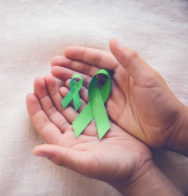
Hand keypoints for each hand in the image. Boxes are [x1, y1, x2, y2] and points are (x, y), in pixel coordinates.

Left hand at [26, 75, 151, 187]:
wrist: (137, 166)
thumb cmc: (111, 168)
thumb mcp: (85, 163)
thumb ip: (61, 156)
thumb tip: (36, 151)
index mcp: (64, 143)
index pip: (44, 124)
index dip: (35, 110)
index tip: (29, 94)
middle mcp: (71, 133)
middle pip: (53, 111)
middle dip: (45, 94)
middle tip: (40, 78)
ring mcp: (84, 124)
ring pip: (66, 104)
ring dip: (58, 90)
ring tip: (51, 76)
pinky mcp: (97, 118)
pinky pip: (83, 102)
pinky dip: (76, 92)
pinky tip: (70, 81)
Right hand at [51, 38, 187, 150]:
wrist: (167, 129)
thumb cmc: (161, 102)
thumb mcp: (148, 78)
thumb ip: (130, 60)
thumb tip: (113, 40)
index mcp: (123, 70)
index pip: (99, 59)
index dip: (82, 55)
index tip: (65, 52)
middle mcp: (113, 82)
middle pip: (87, 71)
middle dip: (70, 67)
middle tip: (53, 65)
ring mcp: (108, 96)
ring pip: (84, 85)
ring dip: (69, 80)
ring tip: (53, 77)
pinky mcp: (106, 110)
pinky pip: (87, 101)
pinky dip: (75, 96)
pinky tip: (63, 93)